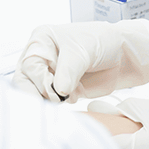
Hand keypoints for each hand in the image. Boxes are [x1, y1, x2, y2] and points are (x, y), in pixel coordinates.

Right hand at [12, 19, 148, 100]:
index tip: (55, 89)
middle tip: (57, 100)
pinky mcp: (60, 91)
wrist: (124, 55)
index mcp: (41, 41)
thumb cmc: (103, 41)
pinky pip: (51, 104)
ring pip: (36, 96)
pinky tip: (73, 101)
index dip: (40, 80)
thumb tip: (58, 91)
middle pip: (25, 83)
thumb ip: (69, 70)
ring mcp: (50, 76)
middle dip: (40, 94)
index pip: (28, 65)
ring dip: (49, 103)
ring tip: (69, 99)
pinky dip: (59, 108)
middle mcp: (41, 58)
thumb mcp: (84, 50)